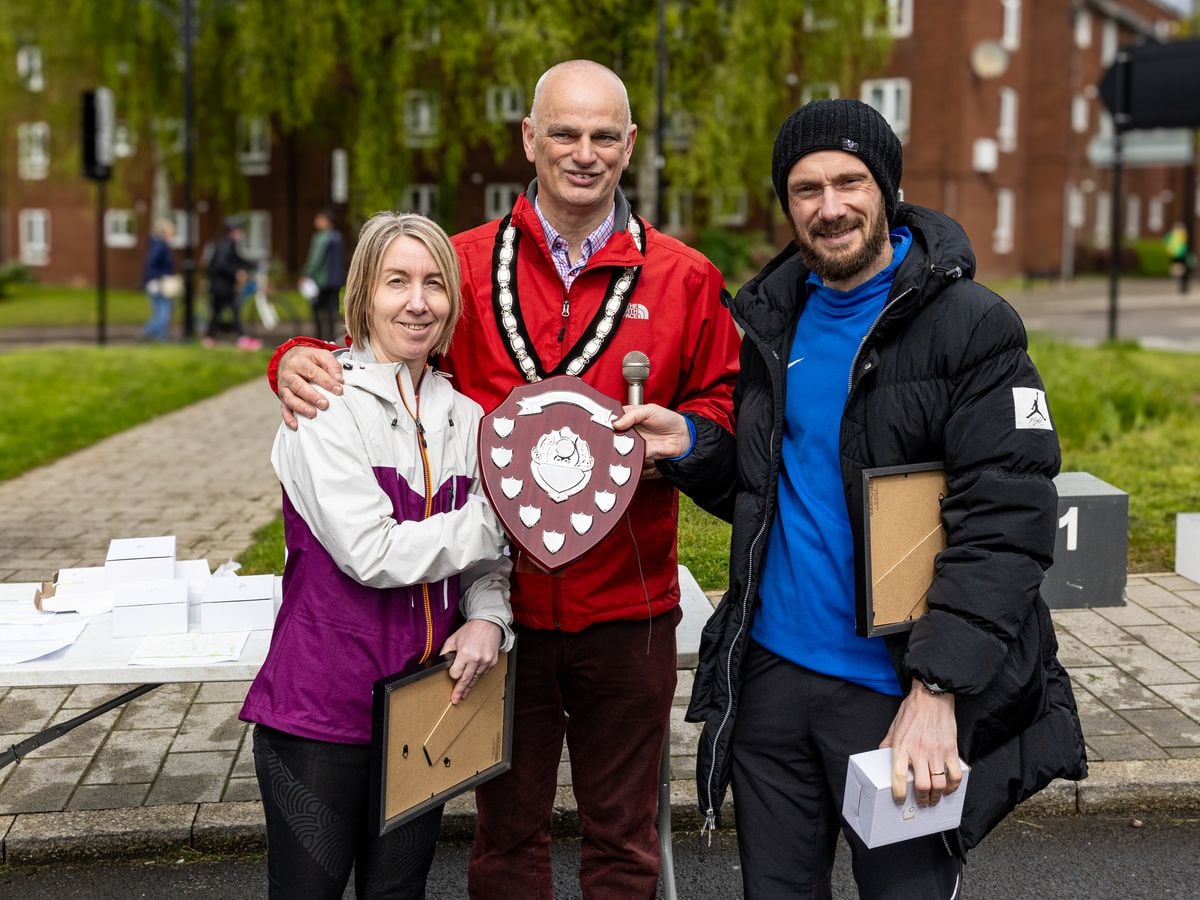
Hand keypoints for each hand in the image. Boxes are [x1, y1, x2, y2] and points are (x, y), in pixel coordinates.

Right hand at [278, 346, 342, 429]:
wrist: (289, 358)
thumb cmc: (308, 359)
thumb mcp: (321, 355)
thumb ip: (332, 365)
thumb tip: (339, 379)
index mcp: (299, 362)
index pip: (313, 372)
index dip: (326, 382)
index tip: (338, 390)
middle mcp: (289, 374)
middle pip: (298, 386)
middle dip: (312, 396)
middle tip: (324, 404)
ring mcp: (284, 387)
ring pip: (289, 398)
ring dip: (300, 407)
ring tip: (312, 414)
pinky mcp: (282, 397)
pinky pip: (283, 408)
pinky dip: (288, 417)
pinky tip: (296, 425)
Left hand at [440, 619, 501, 704]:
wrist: (488, 623)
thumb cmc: (471, 630)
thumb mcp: (453, 639)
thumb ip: (446, 652)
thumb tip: (440, 663)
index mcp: (465, 654)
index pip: (456, 673)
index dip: (453, 674)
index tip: (452, 674)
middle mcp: (476, 659)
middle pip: (466, 680)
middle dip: (460, 691)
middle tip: (456, 699)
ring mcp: (486, 662)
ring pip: (476, 679)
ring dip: (469, 686)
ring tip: (464, 694)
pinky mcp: (492, 662)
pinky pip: (483, 674)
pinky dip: (478, 677)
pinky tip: (474, 680)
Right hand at [611, 404, 690, 461]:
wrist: (682, 437)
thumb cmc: (669, 420)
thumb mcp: (650, 410)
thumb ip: (632, 414)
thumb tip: (616, 423)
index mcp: (630, 417)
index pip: (614, 418)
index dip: (608, 420)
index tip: (605, 421)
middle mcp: (629, 431)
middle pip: (613, 434)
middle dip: (611, 434)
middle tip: (613, 433)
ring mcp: (633, 444)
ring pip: (618, 447)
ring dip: (618, 445)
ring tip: (624, 441)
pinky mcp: (639, 455)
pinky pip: (629, 457)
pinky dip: (628, 456)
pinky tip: (630, 450)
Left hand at [879, 678, 961, 806]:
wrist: (932, 697)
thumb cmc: (912, 710)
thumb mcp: (894, 727)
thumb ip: (888, 743)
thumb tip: (882, 755)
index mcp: (902, 747)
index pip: (898, 777)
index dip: (899, 793)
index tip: (899, 800)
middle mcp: (919, 752)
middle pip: (922, 786)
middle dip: (922, 799)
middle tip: (921, 802)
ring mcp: (936, 752)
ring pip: (939, 784)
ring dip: (937, 796)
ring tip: (934, 798)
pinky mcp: (951, 750)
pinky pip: (955, 774)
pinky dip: (953, 786)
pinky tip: (948, 787)